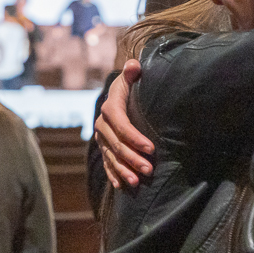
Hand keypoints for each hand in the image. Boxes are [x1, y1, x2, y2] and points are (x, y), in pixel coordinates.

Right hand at [95, 60, 154, 187]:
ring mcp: (102, 138)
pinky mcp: (104, 148)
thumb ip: (133, 72)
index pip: (120, 123)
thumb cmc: (131, 86)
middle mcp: (102, 124)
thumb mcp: (132, 78)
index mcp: (110, 107)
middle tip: (149, 169)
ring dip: (124, 170)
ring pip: (112, 157)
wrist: (119, 96)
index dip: (134, 137)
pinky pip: (107, 163)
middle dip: (133, 158)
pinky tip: (122, 186)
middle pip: (116, 144)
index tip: (151, 148)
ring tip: (137, 182)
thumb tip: (134, 66)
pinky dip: (114, 175)